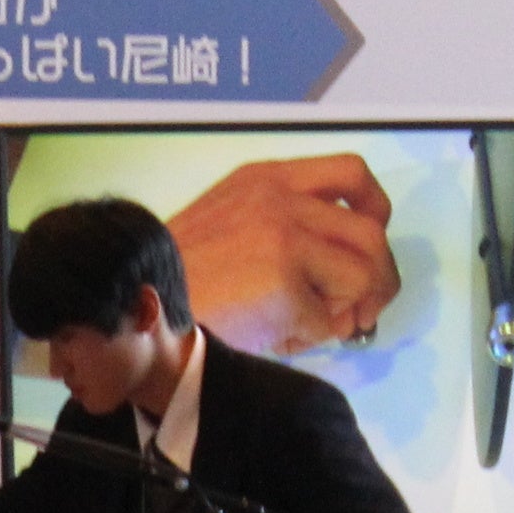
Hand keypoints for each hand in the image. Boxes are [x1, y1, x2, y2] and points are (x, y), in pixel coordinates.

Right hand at [169, 154, 401, 354]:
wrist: (135, 302)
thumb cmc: (176, 273)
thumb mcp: (228, 219)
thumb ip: (285, 226)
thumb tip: (345, 273)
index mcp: (266, 178)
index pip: (351, 174)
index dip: (376, 210)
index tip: (371, 240)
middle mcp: (281, 200)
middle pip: (371, 231)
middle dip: (379, 276)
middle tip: (363, 307)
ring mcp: (286, 240)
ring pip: (362, 275)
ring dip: (348, 308)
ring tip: (315, 324)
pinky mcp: (284, 286)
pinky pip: (327, 321)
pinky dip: (311, 337)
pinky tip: (279, 338)